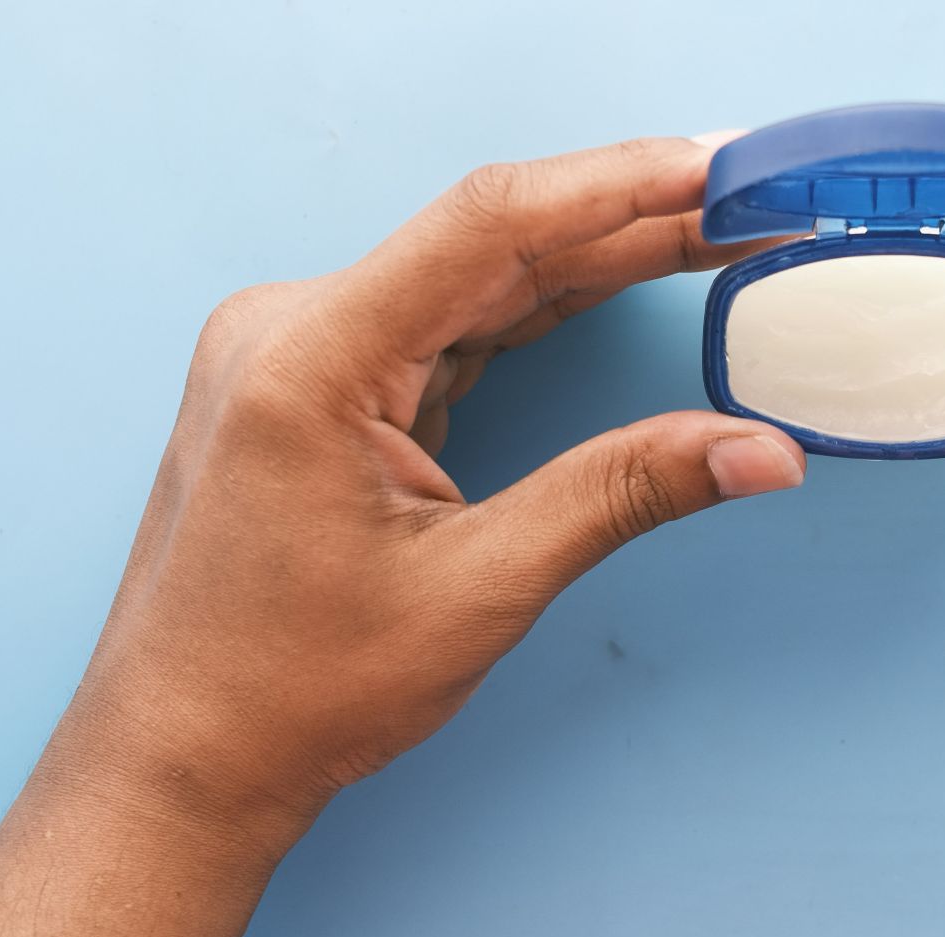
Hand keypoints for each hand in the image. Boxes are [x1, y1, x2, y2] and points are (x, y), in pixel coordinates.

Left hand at [0, 134, 803, 936]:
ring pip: (475, 279)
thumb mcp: (481, 587)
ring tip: (710, 237)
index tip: (716, 170)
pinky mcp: (321, 387)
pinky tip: (617, 286)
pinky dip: (537, 310)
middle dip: (629, 221)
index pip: (488, 227)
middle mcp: (293, 329)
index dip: (617, 187)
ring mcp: (300, 353)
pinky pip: (447, 323)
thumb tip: (761, 452)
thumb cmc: (294, 688)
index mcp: (309, 359)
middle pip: (491, 242)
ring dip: (593, 260)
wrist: (182, 758)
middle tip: (747, 204)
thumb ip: (623, 493)